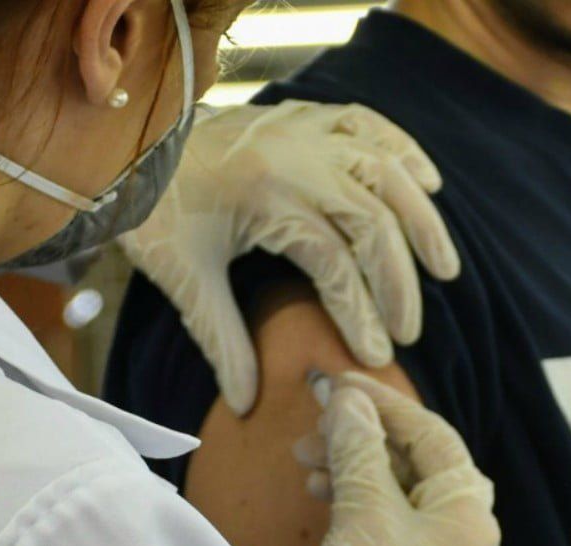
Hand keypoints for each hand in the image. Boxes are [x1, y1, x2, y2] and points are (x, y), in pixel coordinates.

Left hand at [120, 101, 460, 415]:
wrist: (126, 147)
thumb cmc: (153, 214)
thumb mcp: (184, 279)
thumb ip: (222, 341)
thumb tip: (246, 405)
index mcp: (267, 194)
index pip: (335, 261)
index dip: (360, 314)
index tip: (374, 358)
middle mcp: (296, 155)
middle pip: (374, 220)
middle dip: (399, 282)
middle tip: (410, 332)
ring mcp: (304, 130)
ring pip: (386, 170)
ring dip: (421, 221)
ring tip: (444, 270)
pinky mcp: (304, 116)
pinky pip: (369, 124)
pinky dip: (404, 150)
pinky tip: (429, 184)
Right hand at [292, 374, 499, 545]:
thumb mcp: (360, 510)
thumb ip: (357, 447)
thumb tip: (348, 401)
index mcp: (473, 518)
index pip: (435, 438)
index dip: (384, 404)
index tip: (337, 385)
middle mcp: (473, 542)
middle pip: (421, 465)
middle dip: (364, 439)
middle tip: (315, 425)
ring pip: (404, 495)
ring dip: (355, 469)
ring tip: (305, 462)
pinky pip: (397, 526)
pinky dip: (362, 503)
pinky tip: (322, 493)